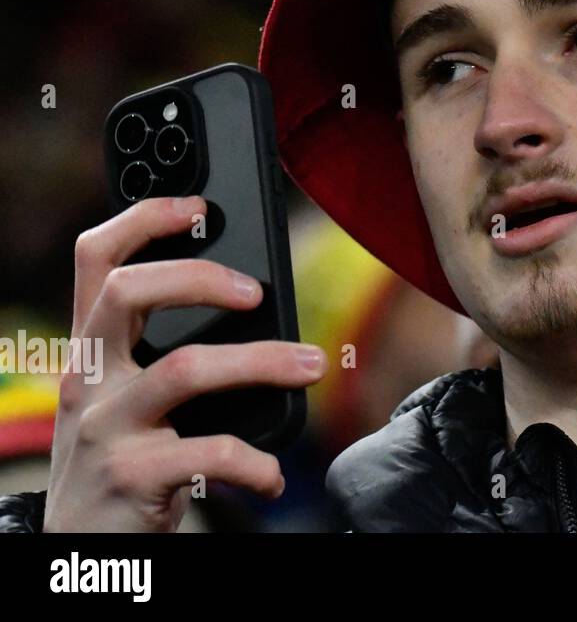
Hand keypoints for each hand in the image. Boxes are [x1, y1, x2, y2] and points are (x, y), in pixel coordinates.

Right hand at [43, 195, 325, 531]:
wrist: (83, 554)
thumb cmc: (127, 462)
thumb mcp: (129, 400)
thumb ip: (164, 352)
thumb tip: (257, 303)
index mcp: (92, 349)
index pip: (96, 260)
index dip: (142, 220)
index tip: (197, 205)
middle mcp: (87, 380)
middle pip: (127, 293)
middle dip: (201, 278)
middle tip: (258, 293)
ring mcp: (102, 428)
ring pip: (183, 369)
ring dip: (262, 361)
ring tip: (311, 365)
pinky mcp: (129, 477)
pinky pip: (208, 451)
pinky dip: (255, 461)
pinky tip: (274, 474)